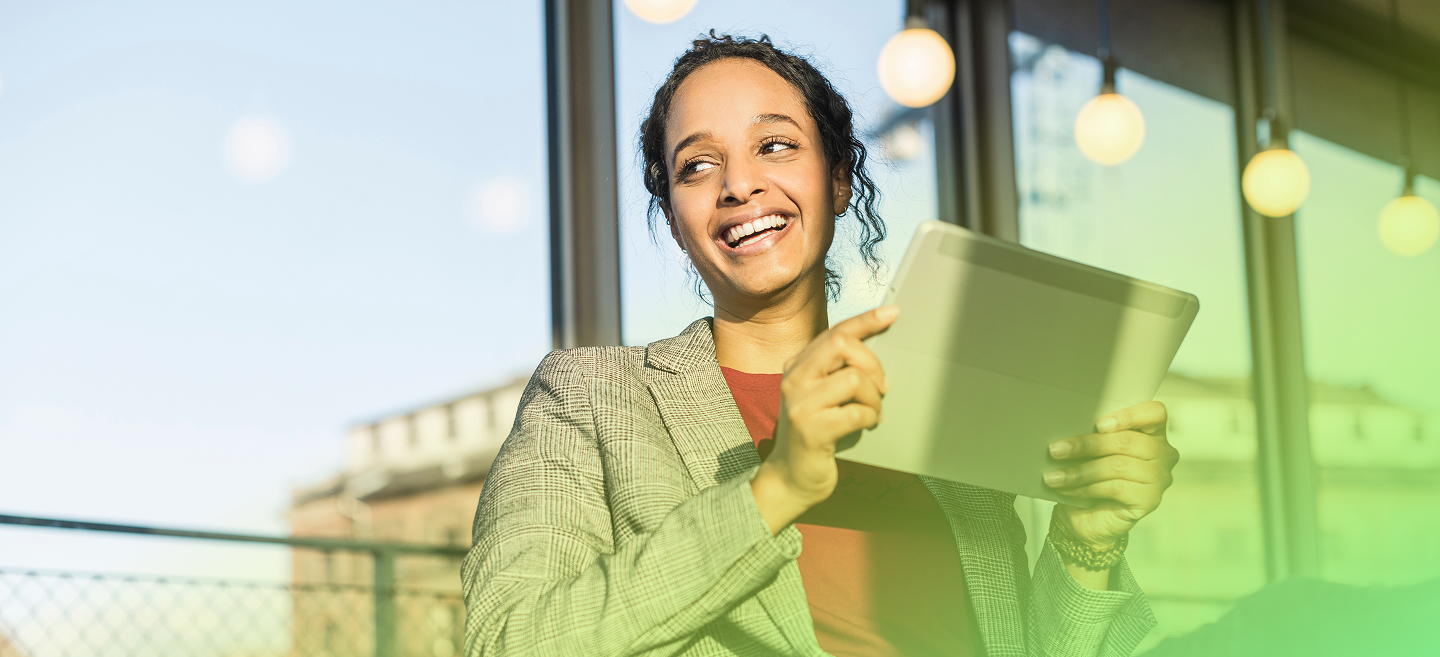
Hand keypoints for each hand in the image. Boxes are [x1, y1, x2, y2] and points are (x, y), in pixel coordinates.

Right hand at [750, 305, 897, 533]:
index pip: (835, 332)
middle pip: (841, 344)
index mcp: (797, 366)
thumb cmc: (815, 433)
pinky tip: (867, 426)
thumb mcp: (820, 395)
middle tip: (881, 387)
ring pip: (854, 379)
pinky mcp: (812, 430)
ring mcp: (800, 404)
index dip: (866, 320)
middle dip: (872, 363)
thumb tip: (874, 347)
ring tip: (871, 413)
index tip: (892, 312)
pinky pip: (857, 412)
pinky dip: (870, 418)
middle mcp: (794, 379)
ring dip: (874, 399)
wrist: (790, 477)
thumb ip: (836, 371)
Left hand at [1045, 401, 1178, 548]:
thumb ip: (1093, 436)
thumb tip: (1067, 427)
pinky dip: (1085, 488)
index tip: (1099, 424)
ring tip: (1053, 476)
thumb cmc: (1091, 475)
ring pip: (1117, 466)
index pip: (1154, 413)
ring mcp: (1159, 478)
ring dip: (1079, 471)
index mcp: (1152, 432)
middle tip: (1055, 450)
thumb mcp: (1091, 451)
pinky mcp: (1149, 500)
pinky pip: (1115, 488)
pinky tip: (1065, 490)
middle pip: (1127, 441)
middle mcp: (1163, 454)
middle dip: (1086, 445)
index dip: (1129, 416)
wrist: (1089, 516)